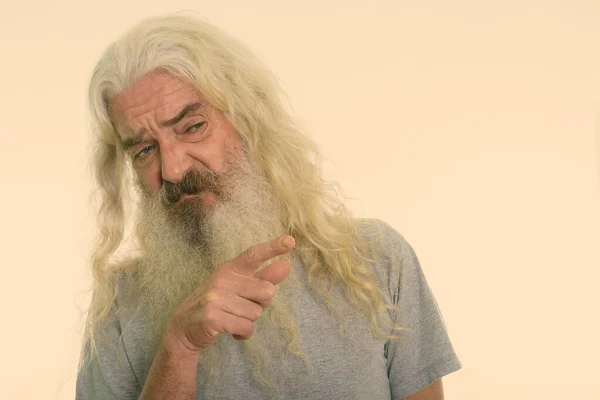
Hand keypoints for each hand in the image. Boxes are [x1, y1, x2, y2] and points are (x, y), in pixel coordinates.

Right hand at [165, 235, 294, 352]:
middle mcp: (222, 279)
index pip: (253, 255)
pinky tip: (232, 331)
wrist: (184, 327)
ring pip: (256, 313)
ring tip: (232, 318)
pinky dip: (243, 333)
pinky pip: (246, 327)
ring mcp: (216, 298)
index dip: (272, 248)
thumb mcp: (237, 288)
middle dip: (260, 304)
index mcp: (230, 269)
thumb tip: (285, 266)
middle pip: (266, 291)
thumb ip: (262, 278)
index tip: (290, 241)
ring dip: (249, 321)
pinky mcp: (213, 317)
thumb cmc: (218, 304)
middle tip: (242, 307)